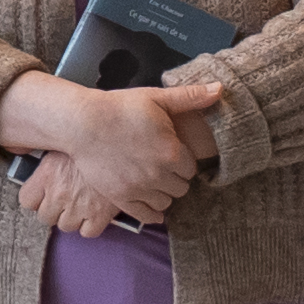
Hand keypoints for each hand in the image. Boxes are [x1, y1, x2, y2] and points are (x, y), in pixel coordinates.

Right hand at [14, 73, 222, 237]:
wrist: (83, 123)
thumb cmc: (120, 107)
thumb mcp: (156, 98)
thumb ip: (190, 97)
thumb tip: (220, 88)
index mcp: (172, 152)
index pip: (191, 169)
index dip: (183, 161)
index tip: (173, 154)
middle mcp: (158, 174)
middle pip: (181, 188)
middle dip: (175, 178)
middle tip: (164, 167)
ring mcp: (139, 188)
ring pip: (166, 202)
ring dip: (164, 193)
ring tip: (155, 181)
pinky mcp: (121, 198)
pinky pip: (145, 215)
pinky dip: (152, 213)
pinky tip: (151, 205)